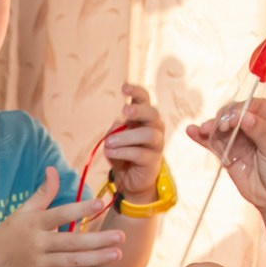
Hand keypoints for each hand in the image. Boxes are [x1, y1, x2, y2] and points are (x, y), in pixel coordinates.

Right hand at [0, 167, 119, 266]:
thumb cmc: (8, 232)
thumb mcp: (23, 211)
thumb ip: (42, 193)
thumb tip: (53, 170)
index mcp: (35, 223)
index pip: (61, 214)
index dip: (80, 209)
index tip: (100, 203)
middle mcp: (37, 243)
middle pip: (71, 242)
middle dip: (97, 240)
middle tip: (120, 236)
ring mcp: (38, 263)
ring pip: (70, 262)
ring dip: (95, 259)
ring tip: (117, 254)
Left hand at [102, 85, 167, 203]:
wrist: (130, 178)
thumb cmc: (123, 153)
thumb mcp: (114, 139)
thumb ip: (114, 130)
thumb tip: (117, 125)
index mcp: (144, 117)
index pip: (144, 99)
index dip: (136, 92)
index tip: (124, 87)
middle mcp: (154, 126)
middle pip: (152, 113)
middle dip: (139, 110)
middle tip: (124, 112)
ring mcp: (157, 143)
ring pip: (147, 134)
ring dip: (125, 137)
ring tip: (108, 143)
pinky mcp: (153, 160)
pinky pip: (139, 153)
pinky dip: (122, 151)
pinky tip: (110, 152)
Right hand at [185, 97, 265, 211]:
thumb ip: (260, 131)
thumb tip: (243, 116)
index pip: (253, 106)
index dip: (240, 110)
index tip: (233, 119)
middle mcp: (257, 126)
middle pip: (234, 115)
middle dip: (224, 120)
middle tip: (219, 128)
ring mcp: (243, 141)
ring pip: (223, 129)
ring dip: (211, 128)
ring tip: (201, 130)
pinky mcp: (231, 156)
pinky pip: (215, 144)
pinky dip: (203, 139)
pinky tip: (192, 132)